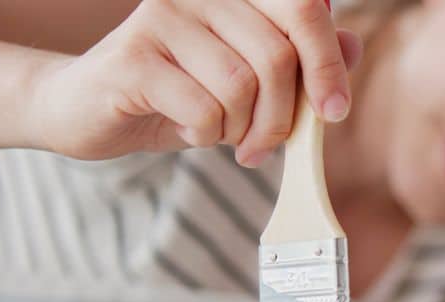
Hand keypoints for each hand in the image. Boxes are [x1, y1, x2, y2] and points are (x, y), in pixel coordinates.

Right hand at [27, 0, 362, 164]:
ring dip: (240, 129)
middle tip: (263, 146)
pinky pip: (203, 108)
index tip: (335, 112)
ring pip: (241, 86)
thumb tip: (352, 45)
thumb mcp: (251, 83)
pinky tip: (186, 128)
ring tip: (221, 134)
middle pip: (277, 56)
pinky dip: (205, 133)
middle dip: (282, 118)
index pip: (305, 11)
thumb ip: (302, 62)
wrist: (92, 109)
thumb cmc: (182, 94)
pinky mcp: (133, 57)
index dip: (328, 64)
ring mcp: (162, 18)